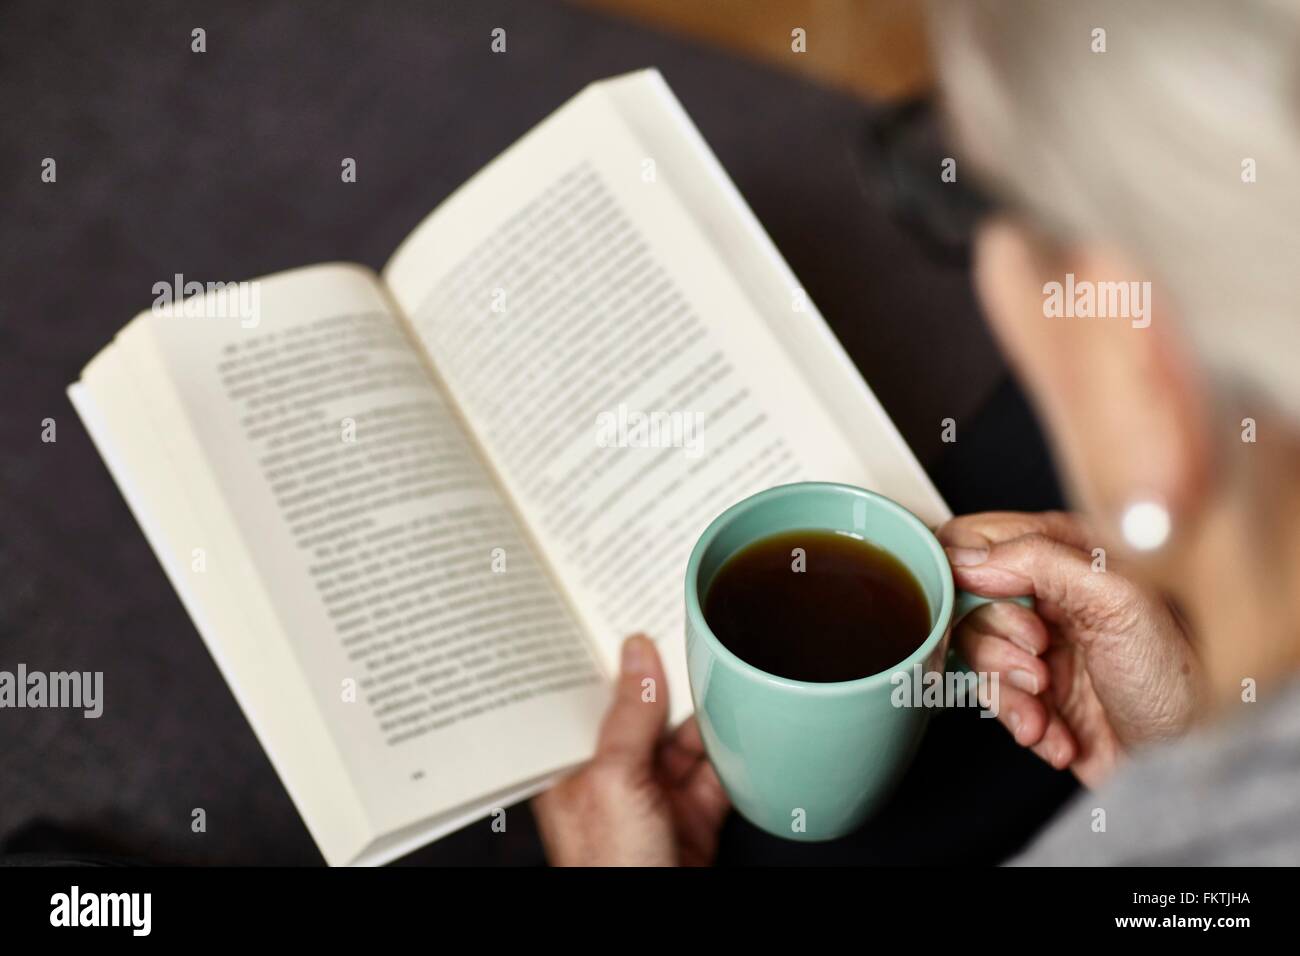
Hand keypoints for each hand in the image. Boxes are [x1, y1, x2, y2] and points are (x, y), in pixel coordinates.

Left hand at [531, 634, 729, 865]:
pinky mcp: (694, 817)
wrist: (652, 933)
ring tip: (725, 665)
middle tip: (686, 626)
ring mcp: (656, 798)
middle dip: (668, 679)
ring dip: (708, 712)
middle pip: (644, 714)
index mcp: (574, 768)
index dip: (607, 659)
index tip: (626, 613)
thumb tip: (638, 654)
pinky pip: (718, 772)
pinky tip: (744, 719)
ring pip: (687, 739)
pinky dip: (735, 750)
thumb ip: (630, 717)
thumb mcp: (615, 781)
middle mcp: (613, 778)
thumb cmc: (609, 868)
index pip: (589, 701)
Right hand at [938, 511, 1202, 787]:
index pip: (978, 537)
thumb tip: (967, 554)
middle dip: (996, 638)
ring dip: (1006, 687)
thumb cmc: (1182, 677)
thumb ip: (1038, 560)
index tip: (974, 598)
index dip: (964, 569)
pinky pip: (995, 700)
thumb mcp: (1115, 599)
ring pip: (975, 653)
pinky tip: (1054, 730)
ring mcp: (1039, 645)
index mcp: (1066, 552)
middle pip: (967, 600)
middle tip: (1037, 655)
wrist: (1194, 758)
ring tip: (1046, 703)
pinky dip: (1020, 721)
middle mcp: (1049, 594)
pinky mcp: (1036, 694)